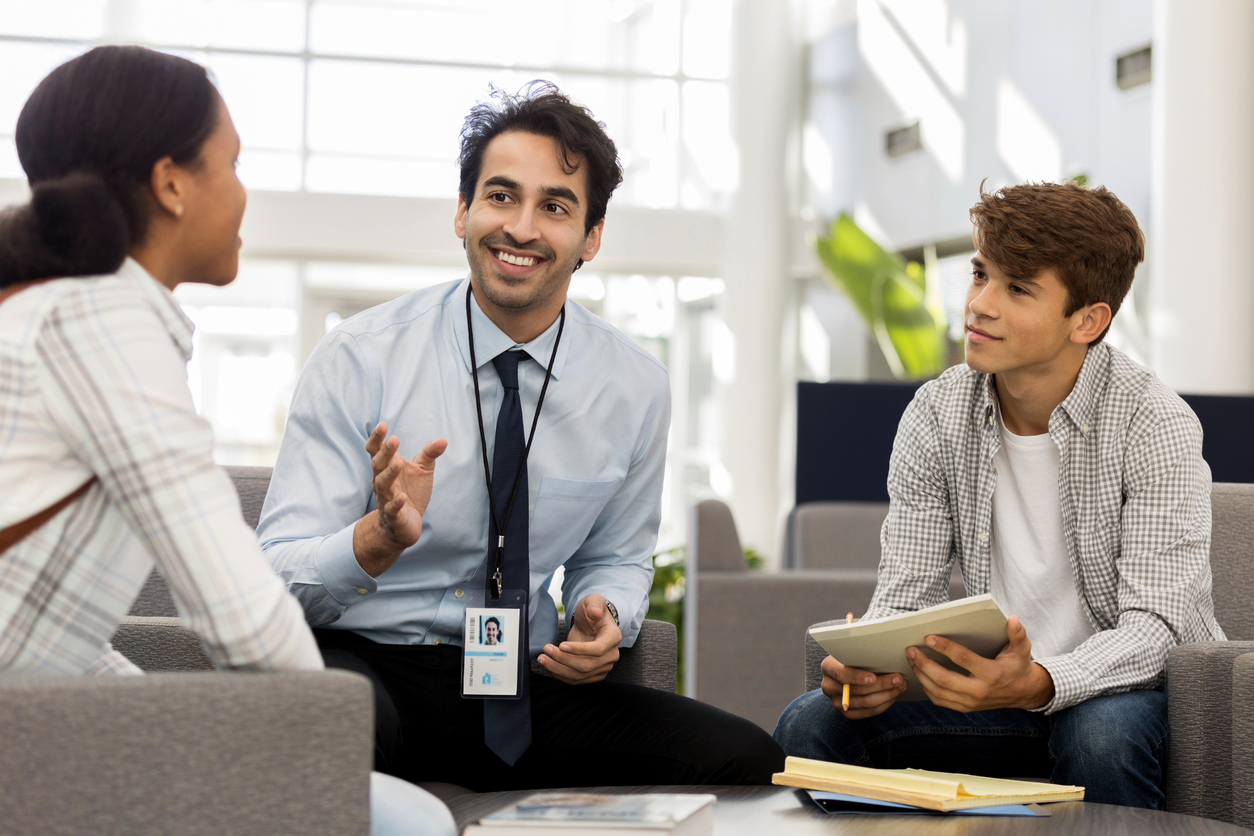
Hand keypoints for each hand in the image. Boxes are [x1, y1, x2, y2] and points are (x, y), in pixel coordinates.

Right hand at [352, 422, 446, 576]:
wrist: (405, 526)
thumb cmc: (410, 493)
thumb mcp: (422, 471)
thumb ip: (429, 454)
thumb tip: (443, 440)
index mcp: (386, 468)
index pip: (376, 451)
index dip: (377, 439)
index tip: (382, 425)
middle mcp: (382, 482)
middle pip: (378, 465)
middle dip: (385, 452)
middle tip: (393, 440)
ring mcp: (386, 499)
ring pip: (383, 485)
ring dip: (390, 474)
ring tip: (398, 462)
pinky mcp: (393, 516)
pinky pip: (392, 509)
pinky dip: (396, 503)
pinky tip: (403, 497)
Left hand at [538, 593, 621, 684]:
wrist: (591, 623)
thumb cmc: (592, 611)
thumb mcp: (593, 600)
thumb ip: (594, 604)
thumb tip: (595, 613)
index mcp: (614, 637)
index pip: (599, 649)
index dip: (580, 650)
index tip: (561, 645)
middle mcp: (611, 655)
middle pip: (587, 665)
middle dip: (563, 660)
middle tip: (546, 650)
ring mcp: (603, 667)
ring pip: (579, 675)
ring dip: (558, 669)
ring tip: (543, 658)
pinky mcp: (593, 674)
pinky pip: (576, 680)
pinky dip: (560, 675)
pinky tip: (549, 666)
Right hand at [820, 656, 907, 718]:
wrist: (847, 672)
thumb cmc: (854, 658)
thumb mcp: (853, 651)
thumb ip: (862, 652)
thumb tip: (884, 650)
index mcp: (828, 667)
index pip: (840, 674)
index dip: (857, 677)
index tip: (873, 678)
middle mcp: (828, 686)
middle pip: (857, 690)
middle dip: (881, 685)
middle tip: (899, 678)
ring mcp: (836, 702)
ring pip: (865, 703)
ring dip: (887, 695)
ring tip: (900, 686)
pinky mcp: (847, 713)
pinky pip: (868, 713)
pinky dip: (883, 705)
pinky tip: (893, 696)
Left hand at [907, 616, 1054, 711]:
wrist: (1024, 693)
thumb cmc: (1019, 666)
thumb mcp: (1022, 649)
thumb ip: (1017, 634)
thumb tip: (1013, 619)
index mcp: (992, 674)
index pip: (963, 660)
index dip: (945, 648)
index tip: (928, 638)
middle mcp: (980, 691)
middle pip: (944, 679)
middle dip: (923, 664)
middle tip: (910, 650)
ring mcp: (971, 702)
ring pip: (938, 691)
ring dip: (921, 675)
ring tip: (911, 660)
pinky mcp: (966, 707)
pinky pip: (940, 700)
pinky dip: (927, 688)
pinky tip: (920, 675)